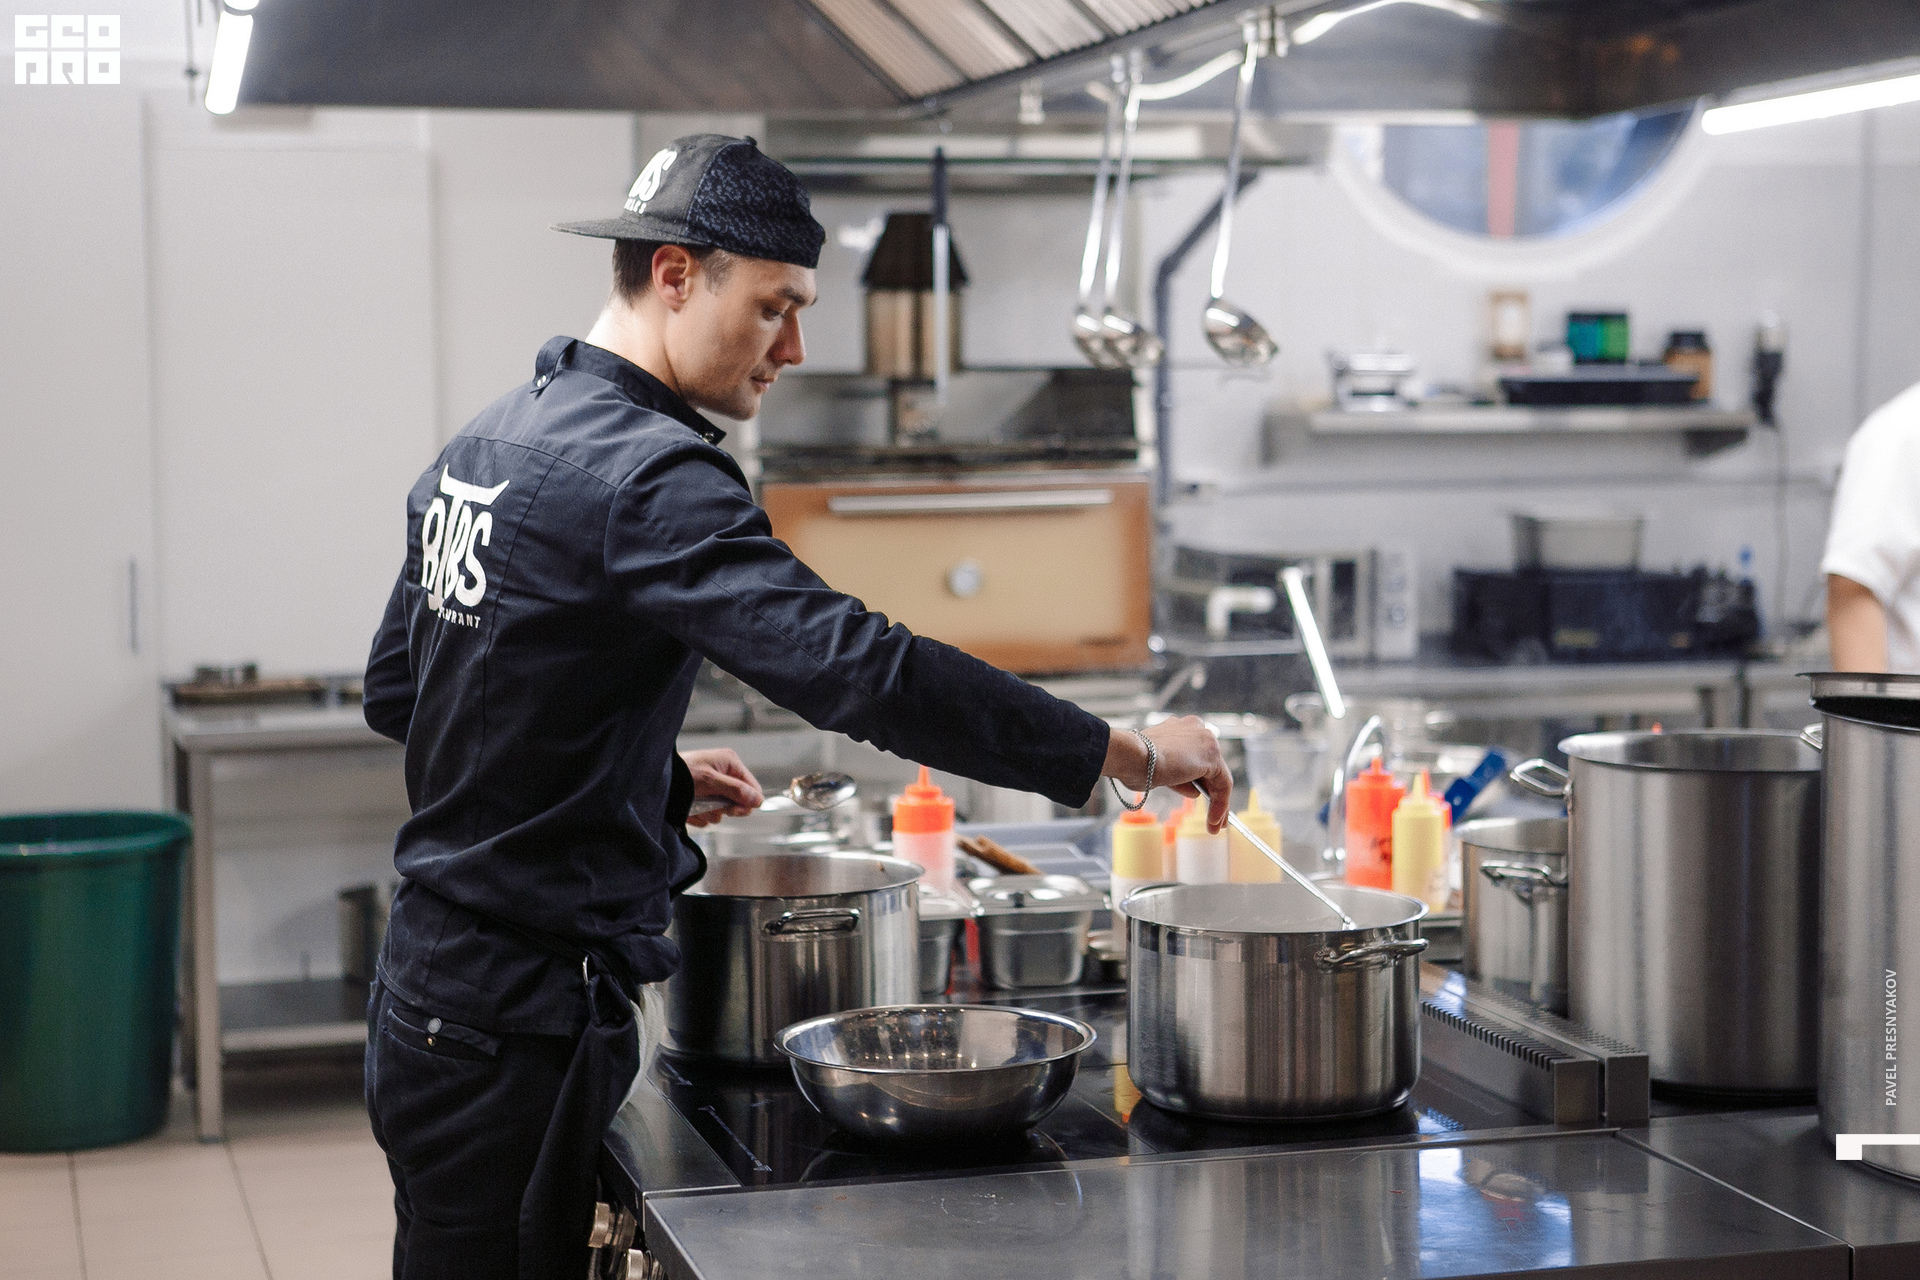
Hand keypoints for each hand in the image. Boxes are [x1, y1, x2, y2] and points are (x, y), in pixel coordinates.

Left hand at [681, 748, 763, 827]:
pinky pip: (711, 812)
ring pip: (725, 809)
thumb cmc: (682, 774)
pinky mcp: (705, 796)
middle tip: (714, 808)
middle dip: (726, 808)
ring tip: (698, 806)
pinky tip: (692, 810)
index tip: (733, 811)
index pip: (753, 788)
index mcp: (731, 762)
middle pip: (740, 800)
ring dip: (712, 812)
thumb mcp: (710, 781)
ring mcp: (715, 785)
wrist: (656, 782)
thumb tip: (758, 800)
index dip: (746, 802)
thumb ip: (735, 791)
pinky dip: (702, 814)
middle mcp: (725, 773)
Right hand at [1104, 717, 1232, 832]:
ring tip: (1214, 823)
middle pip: (1209, 766)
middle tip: (1213, 815)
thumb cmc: (1133, 762)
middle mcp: (1196, 729)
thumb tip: (1194, 790)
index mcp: (1181, 728)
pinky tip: (1214, 820)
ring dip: (1218, 802)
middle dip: (1211, 792)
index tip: (1198, 794)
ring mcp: (1206, 741)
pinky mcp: (1212, 757)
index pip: (1195, 756)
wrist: (1130, 756)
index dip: (1198, 779)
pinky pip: (1222, 785)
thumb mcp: (1159, 770)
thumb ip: (1178, 776)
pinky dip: (1220, 804)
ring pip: (1218, 776)